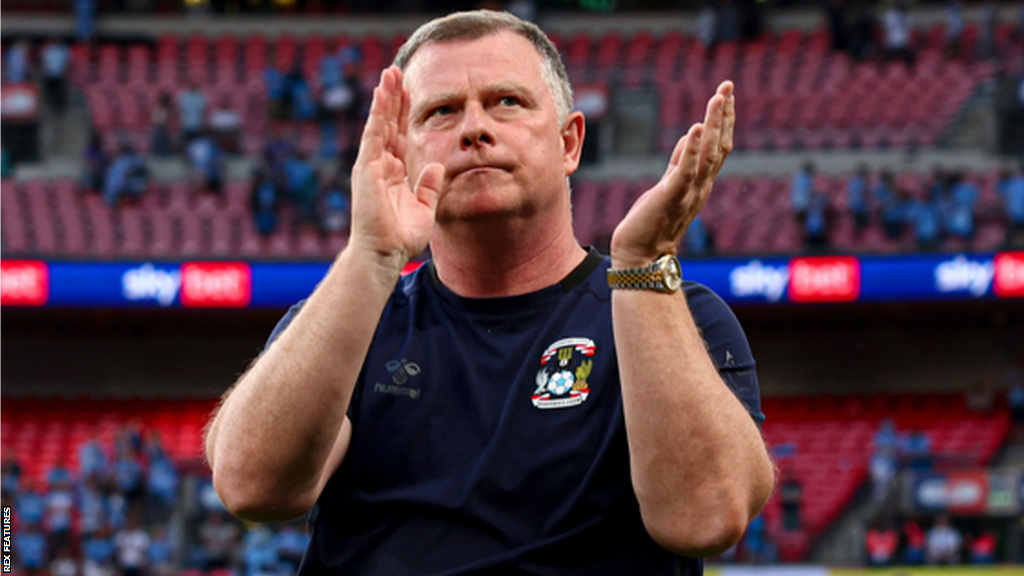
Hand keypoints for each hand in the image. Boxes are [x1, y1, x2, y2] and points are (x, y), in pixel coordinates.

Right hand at [348, 66, 444, 266]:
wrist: (384, 254)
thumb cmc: (401, 238)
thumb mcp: (425, 209)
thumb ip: (430, 186)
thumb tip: (438, 166)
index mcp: (393, 172)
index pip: (399, 135)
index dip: (404, 113)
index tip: (409, 91)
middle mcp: (380, 165)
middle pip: (388, 124)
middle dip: (393, 98)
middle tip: (396, 71)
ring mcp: (371, 166)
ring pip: (379, 124)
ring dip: (384, 98)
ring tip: (389, 73)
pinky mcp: (367, 169)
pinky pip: (374, 136)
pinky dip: (378, 115)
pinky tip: (382, 96)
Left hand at [609, 81, 734, 268]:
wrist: (641, 257)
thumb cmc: (652, 223)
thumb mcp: (668, 186)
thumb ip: (680, 163)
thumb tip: (689, 137)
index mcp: (699, 183)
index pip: (718, 147)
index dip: (723, 121)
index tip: (725, 95)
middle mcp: (700, 187)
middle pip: (719, 146)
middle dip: (724, 115)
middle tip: (727, 87)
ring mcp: (688, 193)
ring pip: (709, 155)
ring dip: (714, 125)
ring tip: (718, 98)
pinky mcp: (670, 197)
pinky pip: (685, 170)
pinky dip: (692, 148)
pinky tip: (696, 128)